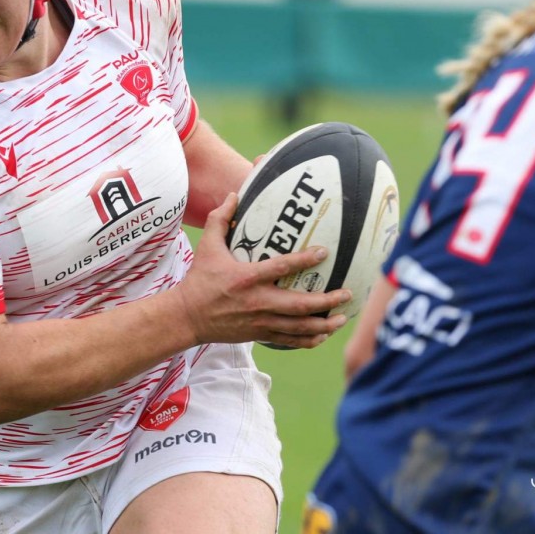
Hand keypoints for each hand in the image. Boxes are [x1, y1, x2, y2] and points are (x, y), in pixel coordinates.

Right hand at [173, 193, 350, 349]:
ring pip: (299, 327)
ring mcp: (261, 321)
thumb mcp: (207, 246)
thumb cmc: (200, 279)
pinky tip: (323, 335)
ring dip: (324, 324)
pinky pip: (289, 341)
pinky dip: (308, 340)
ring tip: (342, 318)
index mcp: (248, 278)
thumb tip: (233, 194)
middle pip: (300, 304)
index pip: (282, 267)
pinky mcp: (260, 334)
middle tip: (347, 293)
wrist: (187, 317)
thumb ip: (220, 219)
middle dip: (327, 301)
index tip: (325, 252)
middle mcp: (258, 301)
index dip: (305, 259)